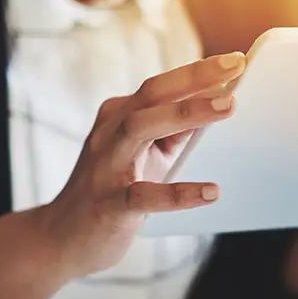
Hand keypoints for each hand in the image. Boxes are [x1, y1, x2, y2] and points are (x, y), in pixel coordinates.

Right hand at [36, 52, 245, 277]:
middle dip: (192, 77)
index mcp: (117, 118)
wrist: (63, 237)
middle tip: (234, 65)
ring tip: (227, 106)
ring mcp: (105, 168)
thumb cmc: (112, 189)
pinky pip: (143, 196)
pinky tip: (211, 192)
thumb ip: (173, 132)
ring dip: (185, 114)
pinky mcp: (109, 205)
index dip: (196, 72)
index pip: (158, 87)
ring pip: (140, 129)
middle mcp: (109, 135)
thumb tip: (216, 105)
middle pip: (150, 95)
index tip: (234, 61)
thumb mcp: (144, 154)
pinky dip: (178, 193)